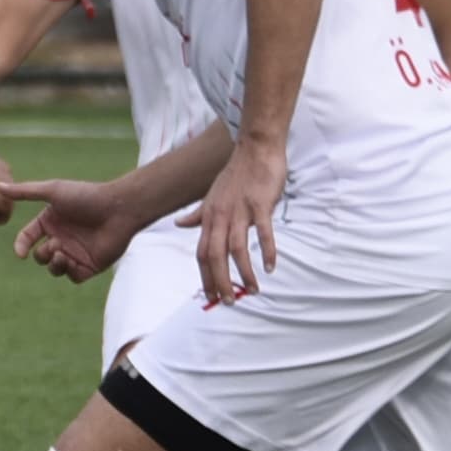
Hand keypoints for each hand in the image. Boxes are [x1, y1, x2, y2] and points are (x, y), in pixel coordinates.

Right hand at [4, 172, 141, 284]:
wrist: (118, 209)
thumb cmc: (86, 196)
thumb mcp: (52, 191)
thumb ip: (25, 192)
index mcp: (51, 221)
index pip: (27, 237)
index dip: (21, 245)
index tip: (20, 252)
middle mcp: (61, 237)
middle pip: (39, 256)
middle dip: (41, 255)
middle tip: (55, 246)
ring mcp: (75, 252)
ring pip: (53, 269)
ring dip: (53, 264)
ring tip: (62, 254)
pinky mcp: (90, 265)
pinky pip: (72, 276)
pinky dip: (68, 271)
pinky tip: (72, 260)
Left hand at [195, 131, 287, 304]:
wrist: (255, 148)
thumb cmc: (236, 173)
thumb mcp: (212, 196)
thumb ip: (197, 213)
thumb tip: (179, 224)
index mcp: (209, 217)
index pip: (202, 253)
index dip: (206, 276)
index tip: (211, 295)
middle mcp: (221, 216)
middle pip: (215, 256)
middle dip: (220, 282)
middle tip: (229, 301)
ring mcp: (240, 210)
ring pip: (237, 248)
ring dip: (244, 272)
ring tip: (252, 290)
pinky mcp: (260, 204)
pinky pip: (263, 232)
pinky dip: (267, 250)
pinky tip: (271, 266)